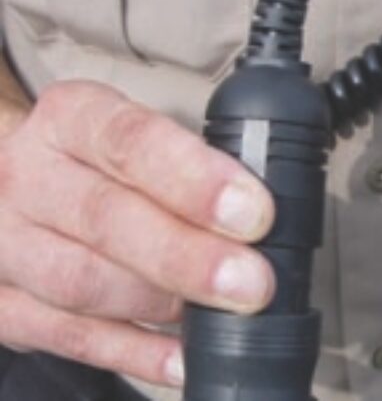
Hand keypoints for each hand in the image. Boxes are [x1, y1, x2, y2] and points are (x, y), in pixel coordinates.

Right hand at [0, 81, 274, 386]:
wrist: (21, 183)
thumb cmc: (99, 159)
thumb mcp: (138, 134)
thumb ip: (193, 165)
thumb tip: (264, 213)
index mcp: (71, 119)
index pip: (131, 141)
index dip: (195, 179)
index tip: (253, 212)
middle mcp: (26, 177)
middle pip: (105, 218)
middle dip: (188, 255)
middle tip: (251, 281)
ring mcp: (6, 244)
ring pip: (81, 283)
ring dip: (162, 303)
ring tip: (222, 312)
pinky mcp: (4, 304)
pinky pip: (68, 337)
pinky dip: (134, 351)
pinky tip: (183, 354)